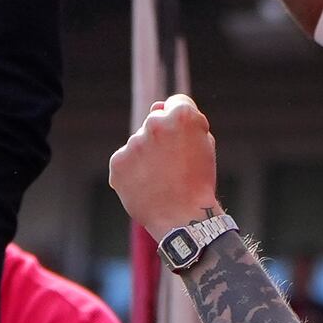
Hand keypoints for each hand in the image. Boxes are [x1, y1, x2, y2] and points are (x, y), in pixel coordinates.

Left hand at [110, 98, 221, 236]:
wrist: (184, 218)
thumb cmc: (199, 180)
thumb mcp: (205, 143)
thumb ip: (185, 120)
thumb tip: (155, 106)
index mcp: (181, 115)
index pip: (176, 103)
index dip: (183, 124)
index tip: (186, 142)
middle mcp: (154, 124)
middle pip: (155, 122)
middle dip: (162, 139)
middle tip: (174, 166)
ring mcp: (134, 143)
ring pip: (139, 143)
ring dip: (147, 156)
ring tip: (161, 180)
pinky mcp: (117, 162)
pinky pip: (125, 161)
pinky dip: (133, 172)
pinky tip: (147, 186)